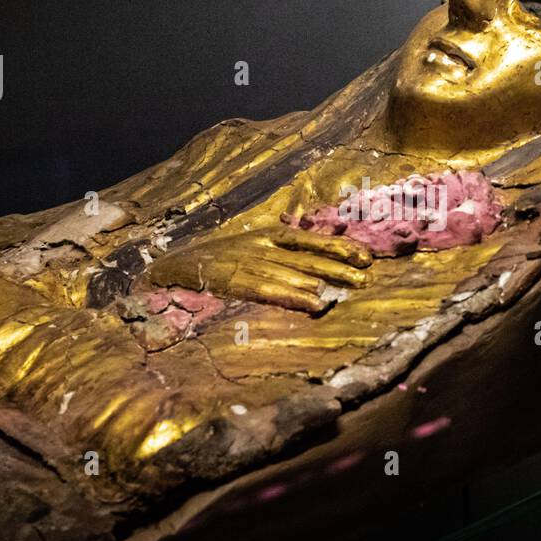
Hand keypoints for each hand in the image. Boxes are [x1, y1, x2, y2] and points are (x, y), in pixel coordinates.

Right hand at [145, 226, 372, 312]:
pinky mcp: (235, 281)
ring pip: (294, 272)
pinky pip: (270, 290)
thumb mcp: (250, 248)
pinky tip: (315, 303)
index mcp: (267, 237)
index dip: (338, 246)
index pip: (310, 240)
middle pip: (308, 256)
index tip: (365, 256)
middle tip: (367, 276)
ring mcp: (249, 263)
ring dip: (324, 280)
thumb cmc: (217, 261)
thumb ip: (279, 255)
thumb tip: (315, 270)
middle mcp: (262, 247)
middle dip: (339, 265)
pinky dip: (293, 296)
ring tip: (351, 287)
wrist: (174, 266)